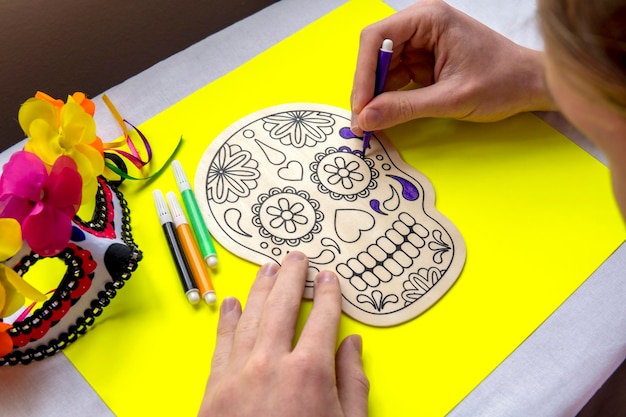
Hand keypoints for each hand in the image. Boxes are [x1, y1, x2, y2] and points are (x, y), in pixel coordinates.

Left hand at [199, 251, 368, 416]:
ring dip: (260, 290)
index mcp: (310, 373)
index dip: (328, 295)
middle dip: (291, 278)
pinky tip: (232, 303)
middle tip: (296, 258)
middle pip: (282, 307)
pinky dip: (227, 321)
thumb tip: (352, 345)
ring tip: (268, 269)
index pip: (322, 319)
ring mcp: (238, 376)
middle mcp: (271, 365)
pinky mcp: (214, 391)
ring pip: (250, 319)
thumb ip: (353, 384)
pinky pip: (222, 345)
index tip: (328, 279)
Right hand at [351, 0, 554, 134]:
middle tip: (361, 120)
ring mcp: (421, 41)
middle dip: (366, 87)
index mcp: (429, 19)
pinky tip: (385, 114)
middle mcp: (421, 24)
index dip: (363, 73)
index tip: (361, 106)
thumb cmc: (502, 82)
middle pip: (375, 52)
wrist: (529, 85)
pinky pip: (394, 77)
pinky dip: (387, 97)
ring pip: (381, 67)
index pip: (377, 38)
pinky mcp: (423, 59)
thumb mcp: (450, 99)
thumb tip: (367, 118)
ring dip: (375, 95)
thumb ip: (405, 108)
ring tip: (371, 123)